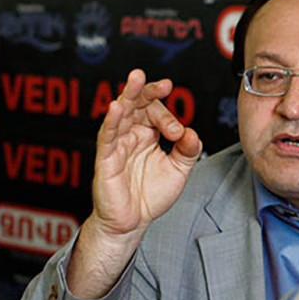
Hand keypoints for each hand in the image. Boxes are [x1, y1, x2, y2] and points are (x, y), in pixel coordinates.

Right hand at [68, 69, 200, 298]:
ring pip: (121, 113)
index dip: (169, 117)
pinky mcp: (106, 159)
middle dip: (149, 92)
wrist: (134, 222)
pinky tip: (116, 107)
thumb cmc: (151, 195)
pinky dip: (111, 121)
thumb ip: (188, 150)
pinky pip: (107, 136)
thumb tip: (192, 132)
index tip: (178, 133)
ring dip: (129, 95)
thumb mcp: (179, 170)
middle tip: (164, 85)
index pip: (156, 113)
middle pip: (137, 105)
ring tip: (136, 78)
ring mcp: (117, 144)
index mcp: (148, 134)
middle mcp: (131, 134)